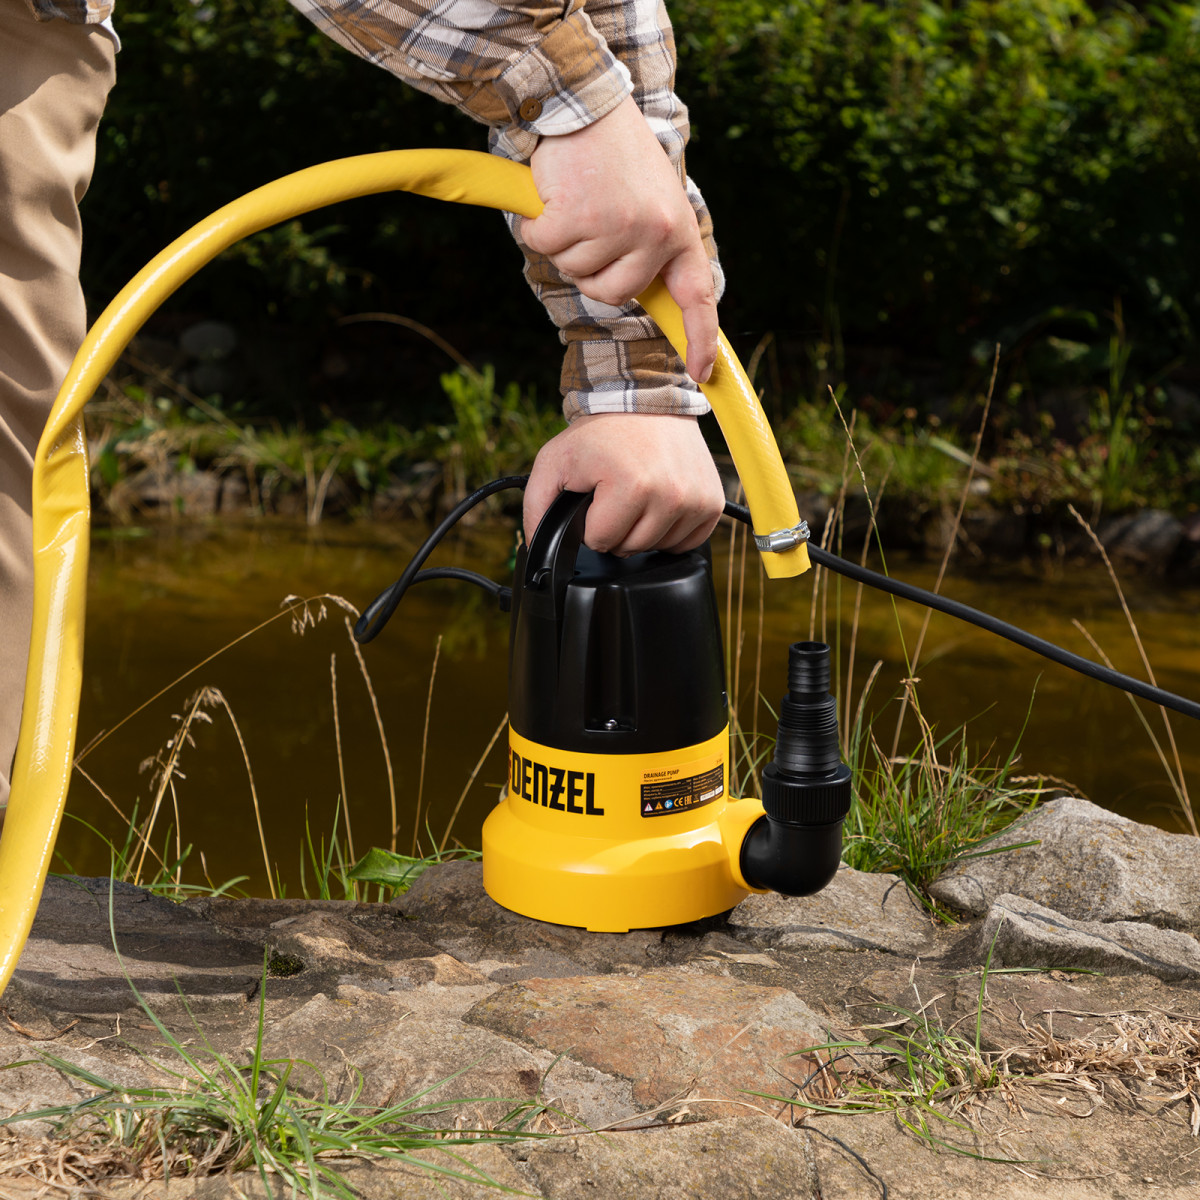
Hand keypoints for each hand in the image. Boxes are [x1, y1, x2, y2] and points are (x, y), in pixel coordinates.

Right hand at [522, 96, 718, 385]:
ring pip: (575, 270)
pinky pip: (545, 246)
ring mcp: (619, 226)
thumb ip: (651, 247)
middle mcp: (656, 232)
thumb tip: (637, 294)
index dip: (700, 338)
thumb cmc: (615, 155)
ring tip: (576, 199)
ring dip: (563, 242)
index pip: (697, 295)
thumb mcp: (651, 200)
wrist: (586, 103)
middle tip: (589, 227)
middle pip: (613, 294)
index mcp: (679, 231)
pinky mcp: (579, 216)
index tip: (700, 372)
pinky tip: (551, 195)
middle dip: (590, 271)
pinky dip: (537, 226)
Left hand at [524, 413, 724, 554]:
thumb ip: (536, 507)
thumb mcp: (554, 462)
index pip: (601, 542)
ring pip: (657, 549)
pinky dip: (670, 531)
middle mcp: (672, 496)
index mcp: (633, 486)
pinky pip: (686, 543)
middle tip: (615, 492)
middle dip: (616, 527)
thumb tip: (537, 546)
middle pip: (630, 549)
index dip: (590, 521)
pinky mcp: (712, 503)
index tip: (596, 494)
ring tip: (638, 494)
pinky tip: (659, 503)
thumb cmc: (600, 433)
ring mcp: (697, 501)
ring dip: (642, 530)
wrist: (645, 402)